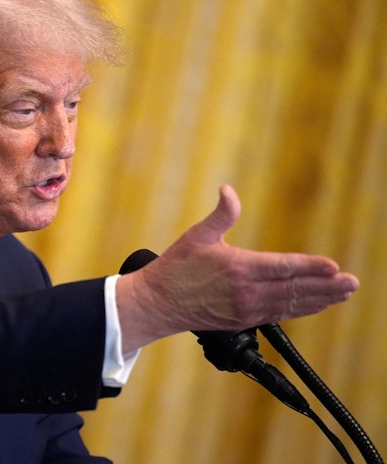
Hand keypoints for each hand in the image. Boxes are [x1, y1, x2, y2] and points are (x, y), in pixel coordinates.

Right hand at [115, 185, 358, 350]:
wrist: (158, 303)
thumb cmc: (175, 267)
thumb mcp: (197, 235)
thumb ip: (221, 214)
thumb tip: (228, 190)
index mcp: (237, 267)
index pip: (283, 267)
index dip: (311, 267)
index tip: (334, 266)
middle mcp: (246, 291)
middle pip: (294, 289)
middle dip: (327, 286)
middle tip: (352, 283)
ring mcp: (246, 309)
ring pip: (291, 305)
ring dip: (320, 300)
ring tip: (343, 294)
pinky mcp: (243, 320)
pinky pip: (279, 315)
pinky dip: (301, 309)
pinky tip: (315, 305)